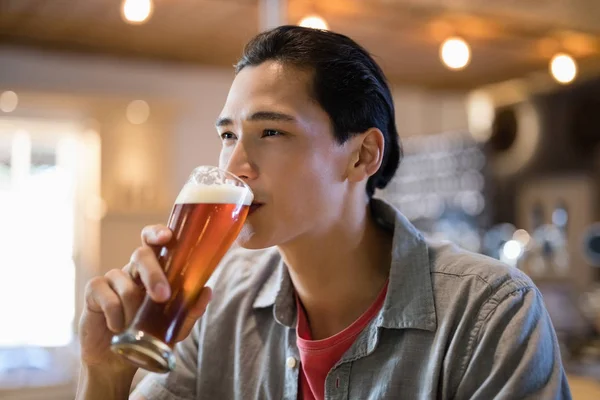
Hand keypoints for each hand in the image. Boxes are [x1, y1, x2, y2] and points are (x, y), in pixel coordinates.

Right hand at [78, 224, 211, 373]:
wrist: (117, 361)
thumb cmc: (149, 335)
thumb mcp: (174, 327)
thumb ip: (190, 310)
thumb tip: (206, 291)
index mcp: (154, 271)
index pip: (153, 242)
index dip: (157, 233)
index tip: (167, 236)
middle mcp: (133, 270)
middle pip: (141, 255)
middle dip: (153, 274)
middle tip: (162, 297)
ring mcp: (112, 279)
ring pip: (124, 281)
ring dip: (132, 308)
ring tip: (133, 326)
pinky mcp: (94, 292)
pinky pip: (106, 297)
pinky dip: (115, 315)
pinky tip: (117, 327)